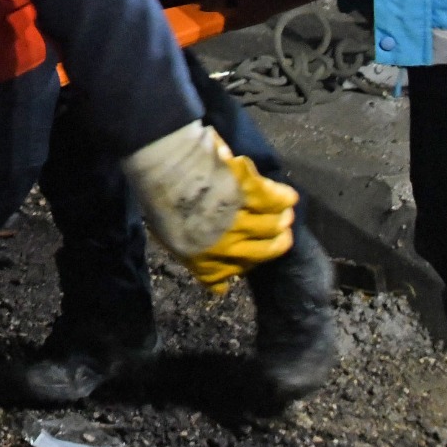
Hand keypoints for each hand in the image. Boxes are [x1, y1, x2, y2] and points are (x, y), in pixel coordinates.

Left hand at [122, 120, 297, 295]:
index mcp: (201, 260)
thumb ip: (183, 244)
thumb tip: (193, 251)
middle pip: (263, 252)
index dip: (239, 269)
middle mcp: (227, 248)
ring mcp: (242, 222)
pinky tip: (289, 196)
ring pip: (273, 227)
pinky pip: (276, 200)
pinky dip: (284, 197)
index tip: (245, 264)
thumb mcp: (164, 231)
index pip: (227, 275)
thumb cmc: (157, 196)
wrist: (165, 170)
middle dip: (275, 244)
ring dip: (281, 220)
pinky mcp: (252, 195)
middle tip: (282, 236)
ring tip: (286, 214)